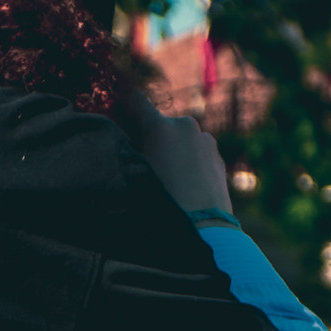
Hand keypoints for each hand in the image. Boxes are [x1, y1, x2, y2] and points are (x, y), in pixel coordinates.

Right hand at [129, 104, 233, 221]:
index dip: (120, 101)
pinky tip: (182, 187)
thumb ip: (124, 150)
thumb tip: (120, 137)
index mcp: (162, 127)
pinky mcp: (218, 159)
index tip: (112, 104)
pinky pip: (195, 154)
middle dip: (148, 137)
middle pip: (159, 123)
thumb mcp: (132, 176)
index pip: (134, 99)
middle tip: (139, 161)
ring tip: (164, 180)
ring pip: (179, 139)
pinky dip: (186, 163)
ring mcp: (206, 141)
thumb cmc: (160, 206)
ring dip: (170, 150)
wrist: (204, 232)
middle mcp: (186, 126)